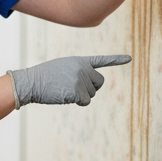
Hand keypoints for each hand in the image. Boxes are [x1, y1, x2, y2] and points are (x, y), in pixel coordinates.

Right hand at [8, 55, 131, 107]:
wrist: (31, 82)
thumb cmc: (44, 77)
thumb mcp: (63, 68)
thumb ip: (79, 72)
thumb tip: (90, 88)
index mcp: (80, 60)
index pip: (102, 60)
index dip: (116, 60)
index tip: (129, 58)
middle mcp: (83, 68)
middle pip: (99, 83)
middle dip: (91, 88)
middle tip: (74, 87)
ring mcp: (81, 79)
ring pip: (92, 94)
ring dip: (80, 96)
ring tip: (64, 89)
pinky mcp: (78, 91)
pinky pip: (85, 101)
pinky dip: (77, 102)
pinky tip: (64, 95)